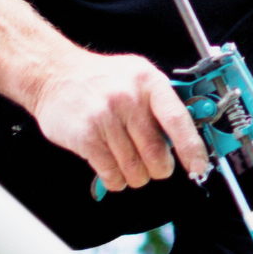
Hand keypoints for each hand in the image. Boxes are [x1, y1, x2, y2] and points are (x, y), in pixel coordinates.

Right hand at [31, 48, 208, 190]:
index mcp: (149, 83)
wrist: (54, 73)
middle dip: (158, 168)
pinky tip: (112, 167)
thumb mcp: (139, 78)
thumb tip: (191, 138)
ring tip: (127, 161)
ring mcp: (105, 118)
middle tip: (153, 163)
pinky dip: (116, 180)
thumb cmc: (102, 79)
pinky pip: (112, 174)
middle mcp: (128, 98)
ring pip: (135, 170)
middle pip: (157, 154)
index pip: (179, 122)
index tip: (199, 167)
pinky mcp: (85, 137)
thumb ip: (164, 105)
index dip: (193, 149)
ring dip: (135, 175)